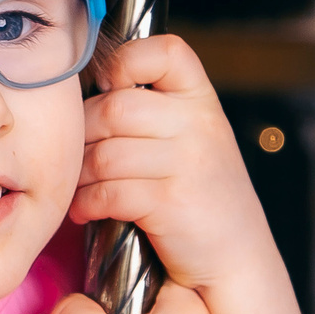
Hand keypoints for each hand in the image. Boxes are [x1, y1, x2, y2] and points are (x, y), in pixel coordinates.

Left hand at [74, 33, 283, 294]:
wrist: (237, 260)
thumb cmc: (201, 200)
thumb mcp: (193, 142)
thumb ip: (154, 114)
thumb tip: (82, 99)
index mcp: (203, 102)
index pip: (165, 53)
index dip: (126, 61)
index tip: (108, 88)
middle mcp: (200, 126)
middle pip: (115, 108)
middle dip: (83, 134)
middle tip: (77, 156)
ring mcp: (189, 164)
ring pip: (105, 154)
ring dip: (80, 176)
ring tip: (80, 188)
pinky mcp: (172, 203)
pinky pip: (109, 192)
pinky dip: (87, 204)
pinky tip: (87, 211)